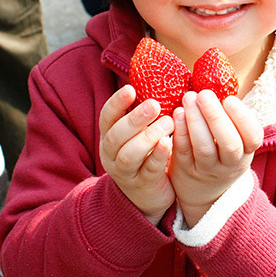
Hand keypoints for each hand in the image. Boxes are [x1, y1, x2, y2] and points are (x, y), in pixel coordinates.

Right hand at [99, 85, 175, 225]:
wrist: (146, 197)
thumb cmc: (146, 156)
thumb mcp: (139, 135)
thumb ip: (144, 115)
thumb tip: (161, 79)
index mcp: (109, 137)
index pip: (106, 117)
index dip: (117, 103)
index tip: (131, 89)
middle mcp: (112, 154)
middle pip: (116, 136)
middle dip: (134, 119)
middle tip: (155, 104)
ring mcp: (126, 172)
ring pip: (129, 154)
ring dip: (148, 136)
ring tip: (168, 123)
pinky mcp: (143, 185)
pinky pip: (148, 170)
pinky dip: (158, 156)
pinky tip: (169, 143)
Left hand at [169, 90, 262, 226]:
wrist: (202, 191)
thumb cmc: (219, 151)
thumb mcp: (233, 139)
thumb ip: (229, 117)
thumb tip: (218, 80)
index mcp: (246, 151)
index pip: (253, 137)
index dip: (242, 118)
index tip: (229, 99)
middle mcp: (230, 164)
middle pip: (228, 144)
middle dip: (216, 116)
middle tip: (204, 94)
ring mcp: (208, 170)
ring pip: (204, 148)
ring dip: (195, 120)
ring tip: (188, 97)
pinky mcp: (186, 171)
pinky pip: (183, 151)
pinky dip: (180, 131)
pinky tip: (177, 113)